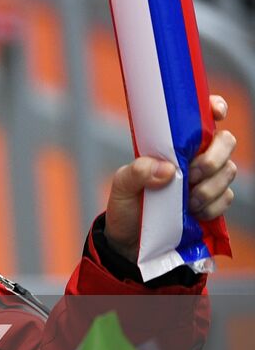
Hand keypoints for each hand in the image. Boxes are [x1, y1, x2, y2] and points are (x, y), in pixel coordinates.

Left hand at [105, 94, 237, 263]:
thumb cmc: (125, 206)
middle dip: (213, 157)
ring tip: (187, 201)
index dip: (215, 108)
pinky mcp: (213, 201)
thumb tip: (166, 168)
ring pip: (229, 170)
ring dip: (210, 187)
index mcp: (171, 144)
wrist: (131, 241)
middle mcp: (193, 156)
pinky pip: (227, 197)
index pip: (200, 117)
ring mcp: (206, 179)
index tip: (217, 112)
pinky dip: (213, 206)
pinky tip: (194, 212)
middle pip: (226, 142)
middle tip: (191, 174)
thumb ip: (136, 173)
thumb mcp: (121, 186)